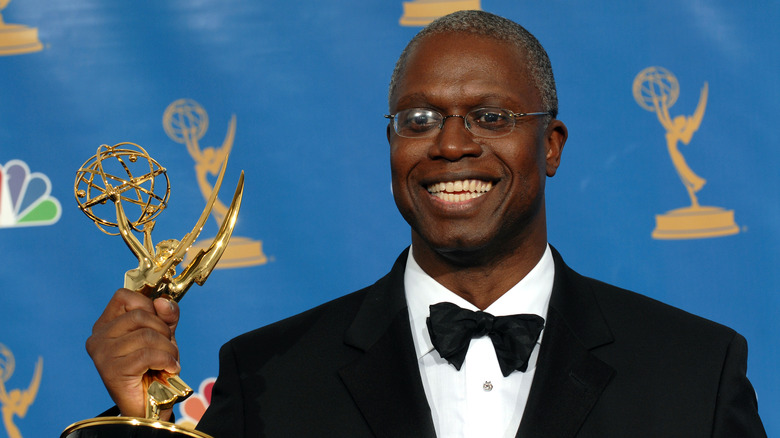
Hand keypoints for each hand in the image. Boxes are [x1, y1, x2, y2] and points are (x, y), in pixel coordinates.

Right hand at [86, 288, 180, 419]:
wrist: (149, 404)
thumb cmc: (153, 367)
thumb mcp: (163, 334)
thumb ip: (165, 315)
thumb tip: (163, 302)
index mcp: (105, 324)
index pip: (124, 296)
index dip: (147, 305)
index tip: (159, 323)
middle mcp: (98, 337)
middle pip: (139, 315)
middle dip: (163, 330)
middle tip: (167, 347)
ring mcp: (102, 354)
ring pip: (146, 335)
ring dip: (168, 348)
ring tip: (168, 360)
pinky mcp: (112, 371)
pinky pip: (148, 354)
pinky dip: (166, 360)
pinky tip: (169, 368)